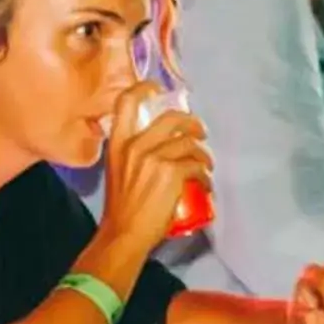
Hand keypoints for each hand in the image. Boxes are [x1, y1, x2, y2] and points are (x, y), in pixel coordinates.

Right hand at [93, 82, 212, 265]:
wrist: (123, 234)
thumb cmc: (121, 208)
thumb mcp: (117, 170)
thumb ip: (132, 153)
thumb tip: (157, 145)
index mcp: (118, 143)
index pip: (125, 103)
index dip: (143, 89)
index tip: (157, 89)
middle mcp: (135, 145)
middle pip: (171, 118)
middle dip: (192, 122)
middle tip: (201, 132)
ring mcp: (154, 158)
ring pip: (189, 143)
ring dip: (203, 154)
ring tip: (206, 165)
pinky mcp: (172, 173)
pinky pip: (197, 165)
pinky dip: (205, 175)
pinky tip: (205, 184)